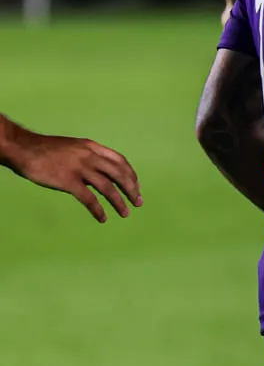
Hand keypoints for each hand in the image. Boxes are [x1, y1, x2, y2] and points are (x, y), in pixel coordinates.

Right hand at [6, 128, 142, 221]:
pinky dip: (98, 210)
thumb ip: (87, 156)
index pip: (120, 161)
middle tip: (138, 202)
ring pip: (108, 188)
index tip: (136, 185)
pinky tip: (102, 218)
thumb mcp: (73, 147)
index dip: (131, 174)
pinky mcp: (68, 181)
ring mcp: (79, 168)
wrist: (23, 148)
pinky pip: (89, 199)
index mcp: (92, 147)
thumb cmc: (44, 149)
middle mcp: (90, 156)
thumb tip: (100, 171)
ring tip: (125, 213)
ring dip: (119, 202)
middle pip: (119, 175)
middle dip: (132, 189)